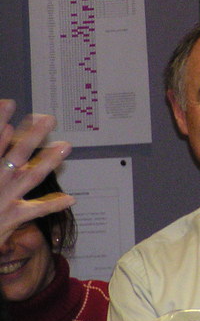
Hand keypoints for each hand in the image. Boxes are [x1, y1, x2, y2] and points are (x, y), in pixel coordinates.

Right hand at [0, 100, 72, 243]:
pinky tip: (71, 199)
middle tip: (49, 119)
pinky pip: (34, 210)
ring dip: (48, 162)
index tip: (10, 102)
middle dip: (32, 136)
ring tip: (66, 146)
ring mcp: (2, 199)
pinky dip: (52, 205)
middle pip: (15, 154)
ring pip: (30, 177)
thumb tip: (8, 129)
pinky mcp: (9, 218)